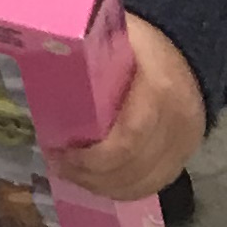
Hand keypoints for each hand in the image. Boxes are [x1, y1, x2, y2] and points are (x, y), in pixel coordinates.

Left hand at [45, 17, 205, 203]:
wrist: (188, 51)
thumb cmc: (141, 44)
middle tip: (58, 165)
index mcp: (158, 91)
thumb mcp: (114, 38)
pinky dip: (123, 189)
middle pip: (133, 168)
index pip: (127, 141)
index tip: (60, 152)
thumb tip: (38, 58)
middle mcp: (178, 122)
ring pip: (144, 183)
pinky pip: (155, 183)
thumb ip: (86, 54)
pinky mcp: (186, 155)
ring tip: (73, 174)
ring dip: (103, 186)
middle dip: (90, 175)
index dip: (91, 158)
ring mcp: (186, 143)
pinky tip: (98, 181)